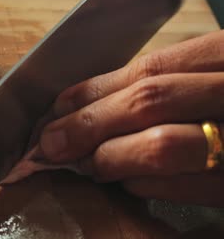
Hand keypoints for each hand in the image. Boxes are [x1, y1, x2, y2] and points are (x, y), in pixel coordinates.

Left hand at [33, 30, 223, 206]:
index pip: (147, 70)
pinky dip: (144, 184)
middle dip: (89, 125)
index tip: (57, 110)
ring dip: (110, 158)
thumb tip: (84, 99)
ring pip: (164, 145)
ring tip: (83, 163)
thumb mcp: (209, 71)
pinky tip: (123, 180)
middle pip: (149, 102)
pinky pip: (189, 187)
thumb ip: (160, 79)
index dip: (93, 92)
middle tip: (51, 144)